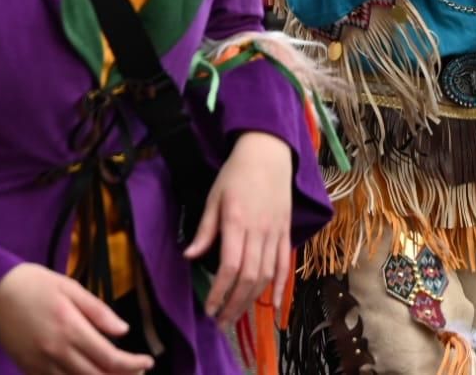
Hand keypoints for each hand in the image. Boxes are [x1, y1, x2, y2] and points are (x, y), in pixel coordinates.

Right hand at [0, 263, 152, 373]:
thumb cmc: (34, 283)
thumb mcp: (70, 287)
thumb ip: (98, 311)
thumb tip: (124, 331)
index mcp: (70, 328)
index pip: (110, 358)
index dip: (133, 365)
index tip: (148, 362)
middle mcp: (56, 352)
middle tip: (138, 374)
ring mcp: (40, 365)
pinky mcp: (28, 370)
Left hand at [183, 131, 294, 321]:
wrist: (268, 153)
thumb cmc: (236, 174)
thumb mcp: (214, 197)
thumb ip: (205, 230)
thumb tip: (190, 257)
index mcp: (237, 221)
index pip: (230, 267)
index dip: (219, 292)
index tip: (208, 308)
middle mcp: (259, 231)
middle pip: (249, 278)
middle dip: (234, 304)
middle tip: (220, 322)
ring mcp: (275, 233)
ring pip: (267, 276)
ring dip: (252, 301)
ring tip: (236, 316)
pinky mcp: (286, 232)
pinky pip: (285, 265)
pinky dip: (280, 288)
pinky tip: (273, 306)